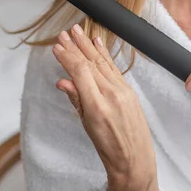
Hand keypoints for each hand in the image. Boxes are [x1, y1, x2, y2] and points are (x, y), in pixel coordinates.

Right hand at [52, 24, 157, 189]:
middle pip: (90, 64)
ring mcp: (123, 91)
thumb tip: (62, 82)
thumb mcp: (86, 126)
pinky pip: (114, 68)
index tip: (56, 47)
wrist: (134, 158)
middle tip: (64, 33)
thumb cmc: (108, 147)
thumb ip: (76, 100)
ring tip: (77, 31)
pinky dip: (104, 54)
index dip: (67, 58)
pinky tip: (97, 43)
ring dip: (88, 46)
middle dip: (75, 46)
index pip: (80, 73)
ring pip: (102, 63)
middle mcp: (111, 94)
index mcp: (97, 106)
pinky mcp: (129, 90)